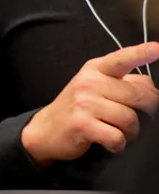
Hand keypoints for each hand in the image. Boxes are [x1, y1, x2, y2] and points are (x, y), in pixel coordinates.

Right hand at [21, 42, 158, 165]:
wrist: (46, 129)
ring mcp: (83, 103)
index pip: (121, 59)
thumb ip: (124, 83)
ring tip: (120, 132)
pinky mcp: (81, 124)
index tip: (157, 49)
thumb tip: (152, 88)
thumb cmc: (78, 107)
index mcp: (95, 69)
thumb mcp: (96, 87)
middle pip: (137, 95)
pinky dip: (118, 145)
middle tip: (142, 118)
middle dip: (149, 111)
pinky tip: (110, 143)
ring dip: (131, 132)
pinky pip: (117, 137)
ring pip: (129, 119)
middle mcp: (88, 82)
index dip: (141, 54)